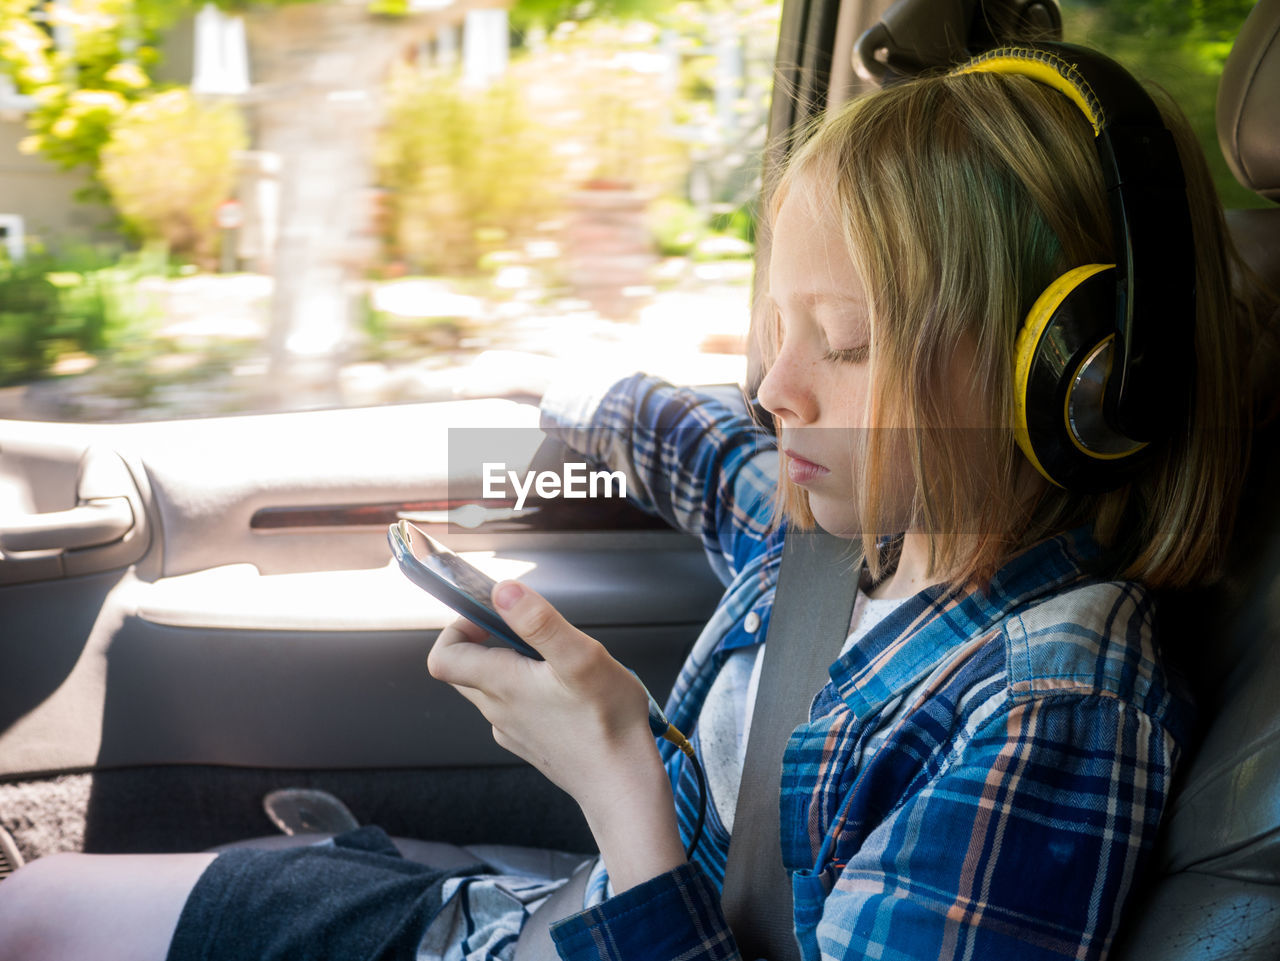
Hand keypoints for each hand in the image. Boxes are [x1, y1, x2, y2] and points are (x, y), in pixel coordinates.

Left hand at [427, 580, 686, 889]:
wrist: (623, 785)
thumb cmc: (607, 723)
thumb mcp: (580, 657)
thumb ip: (539, 621)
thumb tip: (503, 591)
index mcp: (501, 685)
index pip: (443, 657)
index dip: (457, 629)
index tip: (489, 616)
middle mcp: (498, 710)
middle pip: (465, 670)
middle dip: (486, 642)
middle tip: (526, 632)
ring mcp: (513, 730)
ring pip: (492, 689)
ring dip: (512, 666)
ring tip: (555, 661)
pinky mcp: (531, 743)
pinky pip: (515, 709)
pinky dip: (530, 691)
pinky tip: (566, 692)